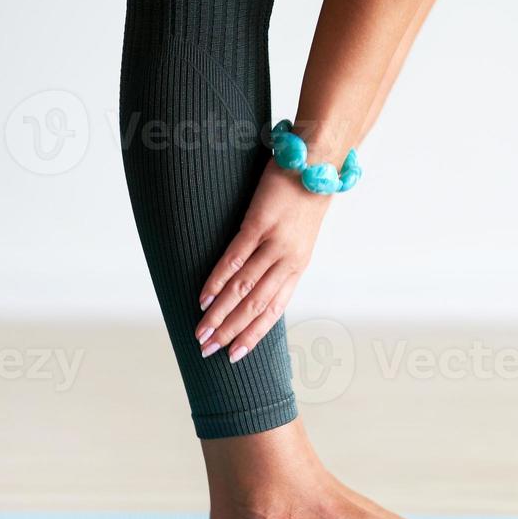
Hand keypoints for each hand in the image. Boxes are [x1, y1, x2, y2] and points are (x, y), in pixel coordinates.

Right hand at [195, 161, 331, 361]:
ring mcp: (275, 242)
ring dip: (220, 313)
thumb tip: (253, 281)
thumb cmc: (303, 196)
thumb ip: (278, 260)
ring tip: (200, 331)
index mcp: (297, 267)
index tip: (235, 356)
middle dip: (230, 331)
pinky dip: (218, 280)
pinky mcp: (260, 222)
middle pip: (256, 306)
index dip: (254, 335)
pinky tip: (204, 297)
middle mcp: (288, 260)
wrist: (317, 162)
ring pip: (244, 287)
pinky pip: (235, 258)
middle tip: (207, 351)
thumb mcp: (297, 236)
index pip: (274, 311)